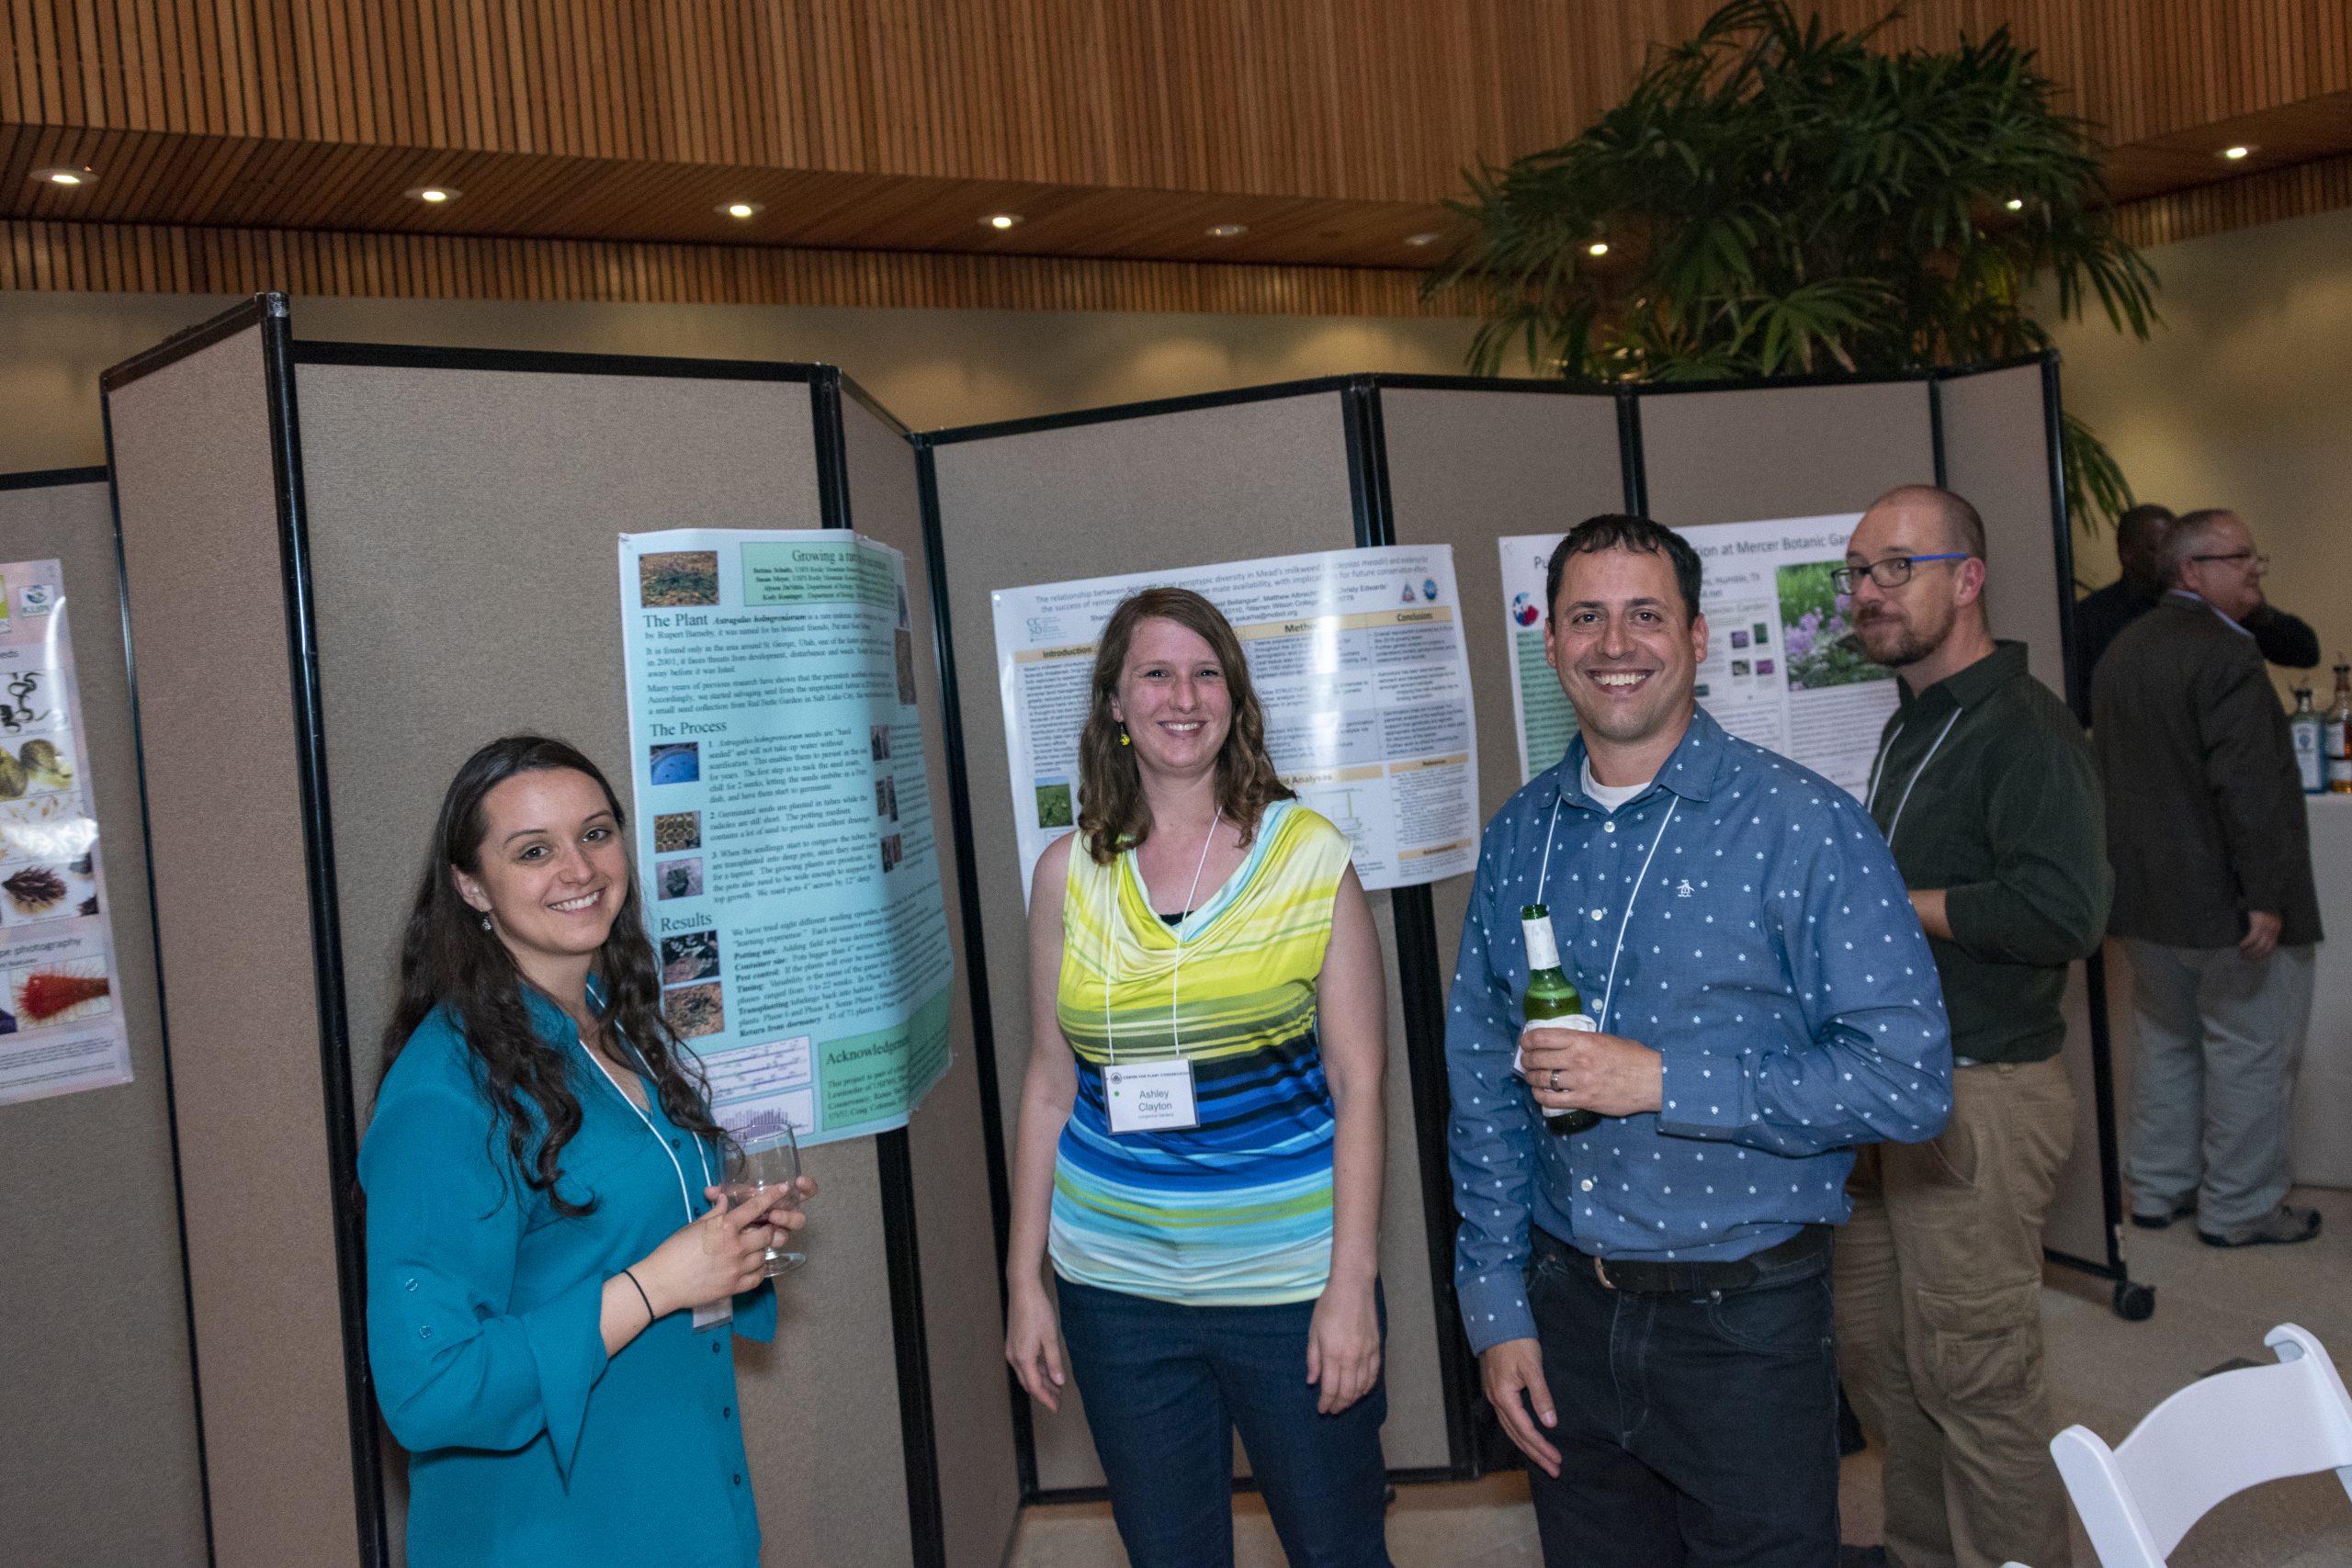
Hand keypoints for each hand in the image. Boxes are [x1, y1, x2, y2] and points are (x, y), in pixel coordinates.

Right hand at [633, 1186, 798, 1316]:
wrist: (662, 1282)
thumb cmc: (673, 1250)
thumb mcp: (694, 1226)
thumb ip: (715, 1212)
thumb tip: (725, 1199)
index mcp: (724, 1228)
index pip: (755, 1208)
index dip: (771, 1197)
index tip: (782, 1190)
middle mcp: (735, 1247)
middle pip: (766, 1233)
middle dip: (769, 1227)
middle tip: (764, 1226)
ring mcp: (736, 1269)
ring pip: (763, 1255)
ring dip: (761, 1249)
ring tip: (753, 1246)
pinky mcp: (734, 1287)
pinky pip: (757, 1277)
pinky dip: (758, 1270)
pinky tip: (752, 1265)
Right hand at [1004, 1281, 1067, 1411]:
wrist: (1023, 1290)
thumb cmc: (1037, 1312)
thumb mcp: (1050, 1338)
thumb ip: (1054, 1362)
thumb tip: (1059, 1382)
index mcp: (1023, 1358)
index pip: (1035, 1387)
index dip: (1046, 1399)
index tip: (1056, 1408)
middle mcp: (1014, 1357)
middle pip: (1029, 1383)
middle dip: (1044, 1393)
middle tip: (1059, 1400)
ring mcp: (1012, 1350)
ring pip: (1027, 1373)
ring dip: (1040, 1381)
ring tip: (1056, 1386)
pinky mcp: (1014, 1343)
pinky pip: (1025, 1364)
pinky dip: (1036, 1370)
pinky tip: (1047, 1370)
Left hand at [1306, 1280, 1380, 1414]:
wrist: (1353, 1288)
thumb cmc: (1329, 1306)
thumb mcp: (1314, 1331)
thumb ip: (1313, 1359)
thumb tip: (1312, 1381)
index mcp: (1333, 1354)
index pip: (1330, 1388)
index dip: (1325, 1402)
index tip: (1321, 1410)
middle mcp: (1352, 1358)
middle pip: (1347, 1392)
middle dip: (1339, 1405)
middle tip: (1332, 1410)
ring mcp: (1366, 1354)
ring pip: (1362, 1387)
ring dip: (1352, 1399)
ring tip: (1344, 1403)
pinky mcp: (1376, 1348)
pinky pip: (1373, 1375)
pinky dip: (1366, 1387)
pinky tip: (1360, 1391)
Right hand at [1480, 1338, 1559, 1477]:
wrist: (1497, 1323)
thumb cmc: (1516, 1342)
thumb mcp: (1533, 1367)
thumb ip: (1541, 1396)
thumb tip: (1550, 1423)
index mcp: (1504, 1397)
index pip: (1525, 1430)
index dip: (1542, 1447)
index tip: (1557, 1460)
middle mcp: (1496, 1401)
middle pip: (1517, 1436)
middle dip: (1536, 1455)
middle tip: (1554, 1471)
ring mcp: (1495, 1397)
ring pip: (1511, 1430)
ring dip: (1528, 1447)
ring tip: (1544, 1461)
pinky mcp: (1497, 1392)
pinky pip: (1509, 1421)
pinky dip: (1520, 1434)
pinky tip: (1528, 1439)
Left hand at [1519, 1025, 1663, 1116]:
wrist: (1653, 1080)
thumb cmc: (1633, 1057)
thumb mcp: (1606, 1039)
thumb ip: (1583, 1040)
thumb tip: (1561, 1041)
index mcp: (1583, 1040)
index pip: (1543, 1037)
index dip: (1527, 1040)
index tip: (1525, 1042)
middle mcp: (1578, 1059)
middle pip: (1538, 1058)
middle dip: (1526, 1059)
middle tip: (1525, 1061)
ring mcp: (1580, 1081)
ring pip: (1542, 1079)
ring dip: (1531, 1078)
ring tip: (1531, 1077)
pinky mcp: (1584, 1100)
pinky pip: (1552, 1099)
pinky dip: (1540, 1096)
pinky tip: (1539, 1093)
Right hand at [2241, 910, 2282, 962]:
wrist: (2260, 892)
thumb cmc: (2259, 905)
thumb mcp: (2266, 917)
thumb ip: (2264, 928)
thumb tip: (2256, 941)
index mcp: (2276, 928)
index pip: (2271, 947)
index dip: (2262, 956)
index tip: (2252, 959)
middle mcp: (2274, 927)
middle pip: (2265, 948)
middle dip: (2254, 955)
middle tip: (2244, 958)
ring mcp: (2267, 925)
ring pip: (2260, 944)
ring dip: (2250, 951)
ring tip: (2241, 953)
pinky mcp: (2258, 921)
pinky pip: (2253, 937)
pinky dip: (2246, 943)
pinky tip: (2240, 945)